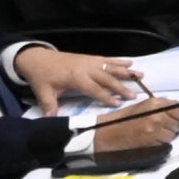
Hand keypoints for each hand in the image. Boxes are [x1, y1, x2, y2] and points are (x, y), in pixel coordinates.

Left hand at [19, 47, 147, 109]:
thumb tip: (52, 120)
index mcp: (76, 77)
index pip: (94, 88)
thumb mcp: (43, 92)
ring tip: (141, 76)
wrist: (38, 58)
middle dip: (121, 86)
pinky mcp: (90, 58)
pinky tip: (131, 62)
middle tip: (135, 95)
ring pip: (111, 67)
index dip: (106, 96)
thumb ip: (50, 106)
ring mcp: (90, 61)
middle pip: (107, 78)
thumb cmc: (42, 77)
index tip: (118, 103)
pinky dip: (120, 61)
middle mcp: (86, 68)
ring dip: (126, 71)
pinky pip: (108, 59)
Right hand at [85, 96, 178, 165]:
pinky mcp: (152, 142)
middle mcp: (157, 116)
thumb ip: (161, 106)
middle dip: (172, 125)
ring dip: (167, 135)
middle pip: (177, 123)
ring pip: (172, 134)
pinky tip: (152, 139)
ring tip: (157, 133)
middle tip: (163, 126)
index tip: (178, 116)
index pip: (178, 108)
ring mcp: (155, 130)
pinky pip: (165, 143)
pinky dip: (161, 142)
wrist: (110, 133)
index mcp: (155, 104)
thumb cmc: (125, 118)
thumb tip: (178, 112)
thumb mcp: (143, 106)